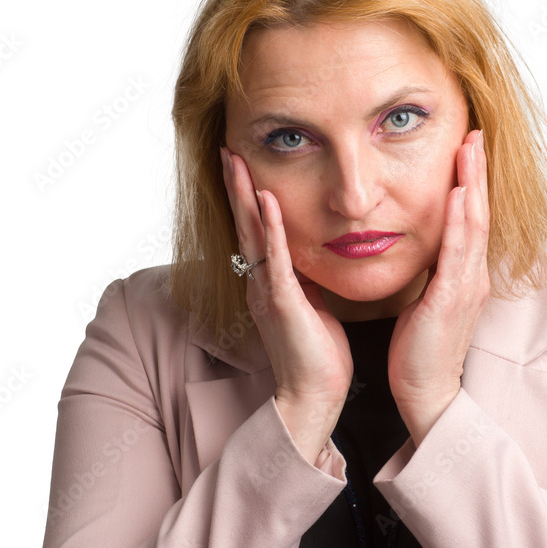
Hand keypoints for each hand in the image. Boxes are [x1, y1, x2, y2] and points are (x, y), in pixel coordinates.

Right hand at [220, 147, 352, 463]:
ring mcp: (268, 292)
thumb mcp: (313, 308)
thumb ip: (306, 282)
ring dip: (244, 195)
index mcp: (269, 284)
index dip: (247, 198)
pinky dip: (270, 227)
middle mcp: (260, 284)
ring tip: (236, 161)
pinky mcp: (283, 302)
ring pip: (251, 234)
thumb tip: (312, 260)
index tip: (243, 167)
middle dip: (236, 186)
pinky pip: (274, 258)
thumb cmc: (318, 357)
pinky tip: (266, 200)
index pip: (255, 232)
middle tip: (228, 150)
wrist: (313, 397)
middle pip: (244, 224)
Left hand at [387, 130, 490, 446]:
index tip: (465, 150)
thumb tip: (425, 252)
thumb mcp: (426, 302)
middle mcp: (472, 277)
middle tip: (474, 133)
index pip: (470, 220)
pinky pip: (458, 254)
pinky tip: (460, 196)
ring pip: (474, 225)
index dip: (470, 183)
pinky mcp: (451, 300)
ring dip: (472, 184)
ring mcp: (465, 287)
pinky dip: (460, 223)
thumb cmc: (420, 351)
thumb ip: (431, 274)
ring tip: (470, 149)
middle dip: (476, 172)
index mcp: (464, 276)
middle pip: (478, 213)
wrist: (426, 392)